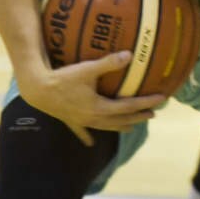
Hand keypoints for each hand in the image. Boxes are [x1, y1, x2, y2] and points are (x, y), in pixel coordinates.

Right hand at [19, 51, 165, 145]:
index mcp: (100, 107)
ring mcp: (82, 121)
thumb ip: (108, 63)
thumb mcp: (87, 69)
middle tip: (153, 114)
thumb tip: (129, 55)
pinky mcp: (71, 120)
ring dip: (120, 126)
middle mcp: (93, 118)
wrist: (38, 90)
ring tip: (132, 126)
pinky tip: (91, 143)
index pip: (128, 106)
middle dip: (137, 117)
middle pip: (120, 120)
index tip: (161, 99)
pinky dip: (88, 136)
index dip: (146, 103)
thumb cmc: (63, 79)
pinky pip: (82, 131)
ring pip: (106, 127)